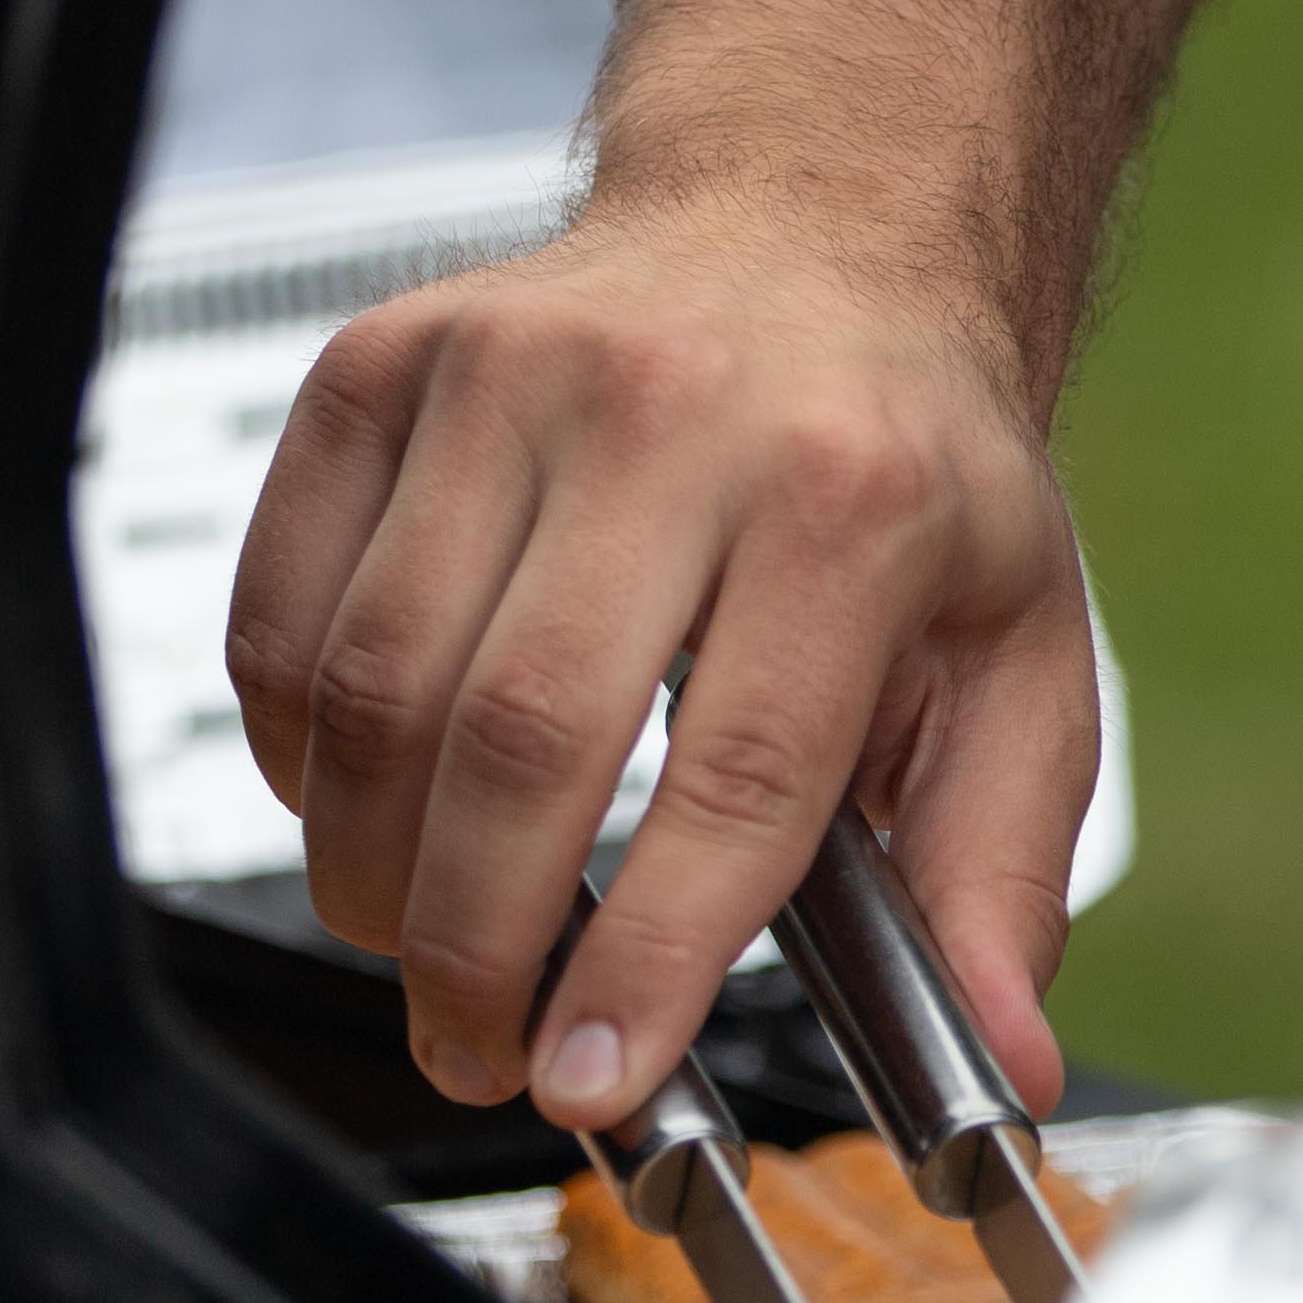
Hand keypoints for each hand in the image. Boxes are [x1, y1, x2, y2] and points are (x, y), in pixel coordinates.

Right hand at [225, 194, 1099, 1128]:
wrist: (813, 222)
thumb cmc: (905, 459)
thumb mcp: (1016, 655)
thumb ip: (998, 871)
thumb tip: (1004, 1066)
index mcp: (856, 496)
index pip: (734, 777)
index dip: (647, 957)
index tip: (589, 1080)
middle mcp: (674, 412)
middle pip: (523, 741)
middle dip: (475, 948)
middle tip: (479, 1050)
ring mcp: (506, 373)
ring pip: (380, 687)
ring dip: (372, 873)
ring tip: (420, 951)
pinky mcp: (383, 364)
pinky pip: (286, 606)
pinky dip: (298, 748)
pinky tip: (362, 806)